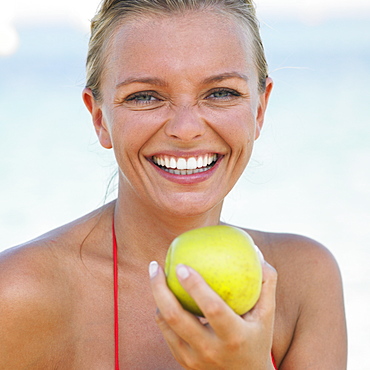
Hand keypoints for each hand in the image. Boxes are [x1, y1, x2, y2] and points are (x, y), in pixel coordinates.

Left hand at [149, 260, 276, 368]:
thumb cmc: (258, 338)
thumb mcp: (267, 314)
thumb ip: (265, 282)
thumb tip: (255, 249)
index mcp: (234, 336)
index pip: (212, 309)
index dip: (195, 286)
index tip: (181, 265)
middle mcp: (211, 350)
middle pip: (176, 316)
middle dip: (160, 288)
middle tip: (156, 265)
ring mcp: (194, 359)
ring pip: (166, 324)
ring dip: (157, 296)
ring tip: (156, 274)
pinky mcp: (183, 362)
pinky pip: (166, 332)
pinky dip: (161, 311)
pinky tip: (164, 296)